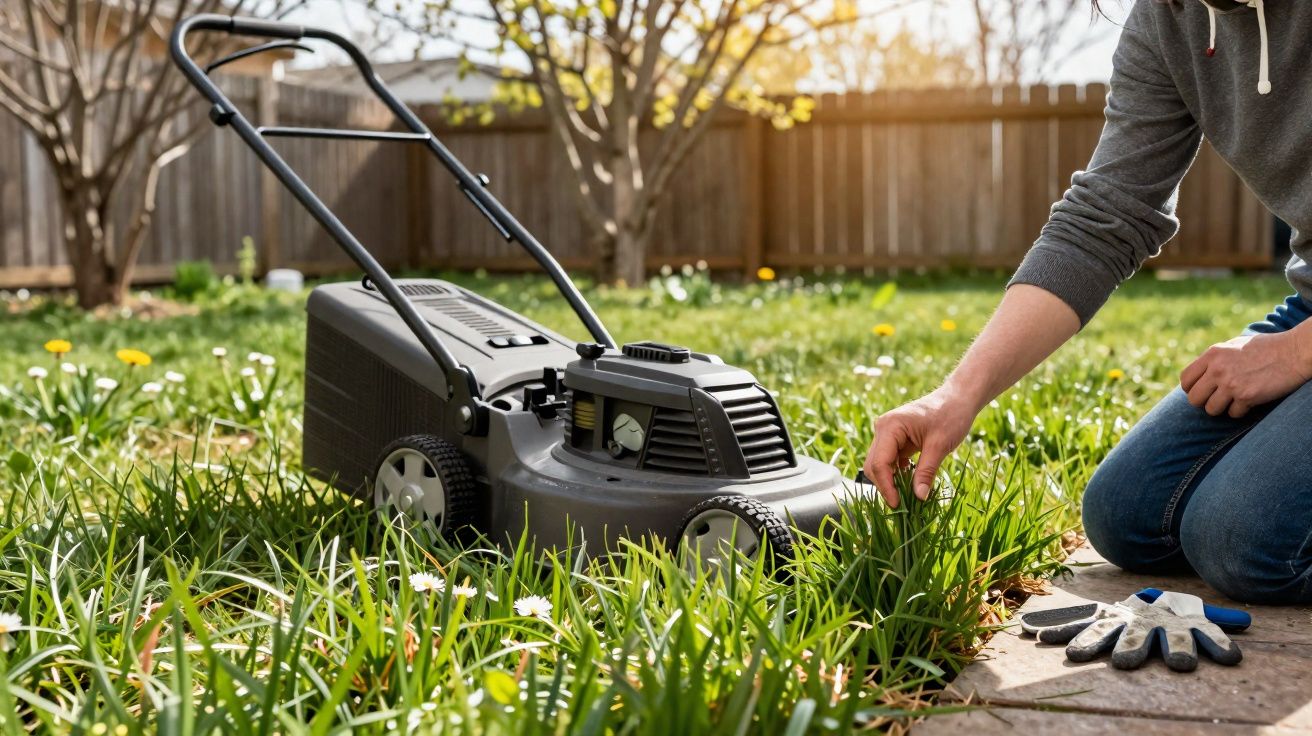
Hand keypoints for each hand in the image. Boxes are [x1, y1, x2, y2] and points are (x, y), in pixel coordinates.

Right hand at [862, 387, 977, 507]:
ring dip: (891, 481)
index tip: (897, 505)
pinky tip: (910, 483)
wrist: (958, 399)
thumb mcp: (940, 446)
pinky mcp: (895, 439)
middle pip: (874, 465)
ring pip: (880, 464)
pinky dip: (897, 474)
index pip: (879, 463)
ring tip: (907, 496)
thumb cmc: (951, 415)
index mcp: (890, 427)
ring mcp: (887, 434)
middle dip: (886, 485)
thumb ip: (926, 472)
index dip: (886, 486)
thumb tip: (918, 497)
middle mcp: (883, 429)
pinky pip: (890, 461)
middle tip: (902, 505)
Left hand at [1180, 331, 1311, 417]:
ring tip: (1233, 401)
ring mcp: (1231, 384)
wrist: (1294, 352)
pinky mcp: (1247, 396)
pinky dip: (1241, 411)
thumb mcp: (1234, 345)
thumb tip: (1198, 375)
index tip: (1202, 391)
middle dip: (1204, 402)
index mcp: (1212, 354)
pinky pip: (1233, 414)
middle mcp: (1218, 369)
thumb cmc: (1266, 348)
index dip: (1191, 389)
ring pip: (1211, 410)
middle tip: (1217, 399)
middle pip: (1194, 399)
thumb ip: (1215, 359)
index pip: (1185, 379)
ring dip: (1222, 409)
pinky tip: (1250, 401)